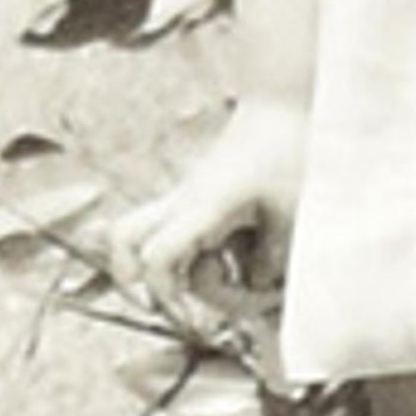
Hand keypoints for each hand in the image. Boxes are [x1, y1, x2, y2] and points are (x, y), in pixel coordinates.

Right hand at [114, 99, 307, 298]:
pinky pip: (175, 228)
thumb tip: (254, 286)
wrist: (281, 103)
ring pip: (144, 234)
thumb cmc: (287, 149)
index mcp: (204, 207)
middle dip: (139, 277)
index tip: (185, 312)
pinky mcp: (198, 195)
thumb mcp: (290, 212)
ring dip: (173, 265)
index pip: (157, 257)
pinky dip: (192, 250)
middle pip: (125, 237)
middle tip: (179, 303)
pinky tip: (233, 254)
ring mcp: (187, 197)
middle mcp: (185, 202)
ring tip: (221, 274)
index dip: (161, 292)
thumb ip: (271, 258)